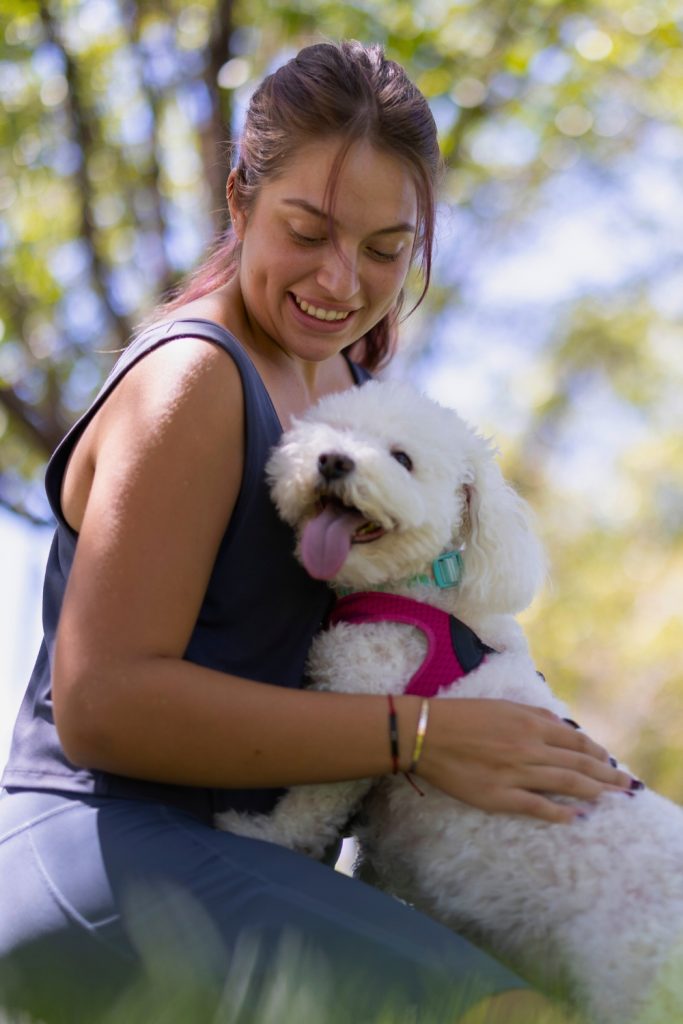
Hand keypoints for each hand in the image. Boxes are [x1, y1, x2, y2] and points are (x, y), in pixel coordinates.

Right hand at [414, 699, 633, 823]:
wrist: (427, 734)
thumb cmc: (463, 716)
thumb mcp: (503, 705)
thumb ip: (535, 715)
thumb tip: (563, 726)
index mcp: (530, 723)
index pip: (576, 740)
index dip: (597, 752)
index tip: (609, 761)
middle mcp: (529, 748)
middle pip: (578, 763)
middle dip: (606, 774)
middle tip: (626, 785)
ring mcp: (516, 774)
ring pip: (565, 783)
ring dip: (593, 791)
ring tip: (611, 798)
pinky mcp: (500, 796)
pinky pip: (537, 807)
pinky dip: (560, 812)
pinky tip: (577, 816)